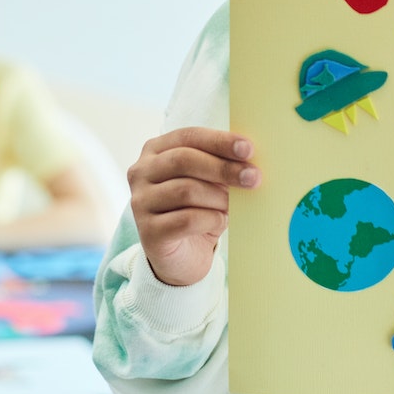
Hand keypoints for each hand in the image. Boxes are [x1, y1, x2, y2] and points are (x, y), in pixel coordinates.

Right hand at [128, 127, 258, 286]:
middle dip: (223, 168)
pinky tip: (220, 221)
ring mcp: (140, 202)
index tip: (248, 149)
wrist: (182, 257)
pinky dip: (211, 219)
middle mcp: (141, 172)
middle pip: (184, 160)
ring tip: (232, 206)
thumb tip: (249, 159)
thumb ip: (221, 165)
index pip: (189, 137)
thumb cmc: (198, 210)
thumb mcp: (209, 183)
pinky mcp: (148, 231)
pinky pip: (186, 220)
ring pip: (186, 190)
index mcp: (156, 150)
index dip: (219, 141)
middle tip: (253, 178)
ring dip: (218, 197)